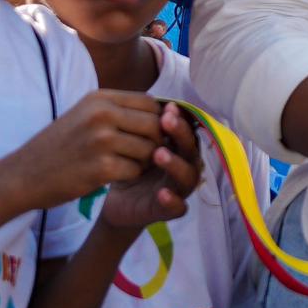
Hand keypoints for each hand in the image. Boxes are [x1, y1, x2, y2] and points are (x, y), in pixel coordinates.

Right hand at [6, 89, 171, 214]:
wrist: (24, 175)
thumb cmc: (59, 146)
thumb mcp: (85, 114)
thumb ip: (119, 110)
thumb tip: (164, 111)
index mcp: (100, 98)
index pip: (151, 103)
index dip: (157, 120)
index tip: (148, 134)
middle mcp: (102, 114)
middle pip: (155, 125)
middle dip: (155, 142)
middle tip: (142, 154)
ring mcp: (101, 140)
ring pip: (149, 149)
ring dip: (143, 161)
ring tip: (125, 164)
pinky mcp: (101, 168)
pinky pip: (136, 170)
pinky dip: (130, 175)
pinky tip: (114, 175)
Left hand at [96, 109, 202, 234]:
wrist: (116, 203)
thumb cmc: (127, 168)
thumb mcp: (131, 144)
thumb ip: (141, 126)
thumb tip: (146, 95)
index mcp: (176, 149)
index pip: (186, 130)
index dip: (180, 118)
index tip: (166, 106)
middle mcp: (182, 167)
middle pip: (191, 149)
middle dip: (181, 134)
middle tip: (166, 121)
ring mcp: (177, 190)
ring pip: (188, 177)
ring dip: (176, 164)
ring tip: (159, 154)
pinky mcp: (167, 212)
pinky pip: (178, 208)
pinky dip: (173, 201)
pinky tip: (162, 192)